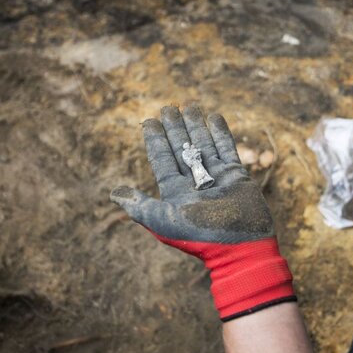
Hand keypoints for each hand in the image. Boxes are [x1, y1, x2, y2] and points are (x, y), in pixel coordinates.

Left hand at [111, 106, 295, 320]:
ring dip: (195, 126)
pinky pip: (226, 148)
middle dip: (174, 128)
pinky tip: (213, 116)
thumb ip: (140, 206)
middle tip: (168, 107)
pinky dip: (220, 132)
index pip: (162, 160)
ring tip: (188, 106)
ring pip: (203, 145)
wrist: (239, 246)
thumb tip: (113, 194)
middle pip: (181, 148)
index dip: (155, 140)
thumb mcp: (164, 221)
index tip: (149, 121)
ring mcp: (216, 177)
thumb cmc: (199, 236)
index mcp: (176, 192)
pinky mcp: (236, 175)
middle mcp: (194, 183)